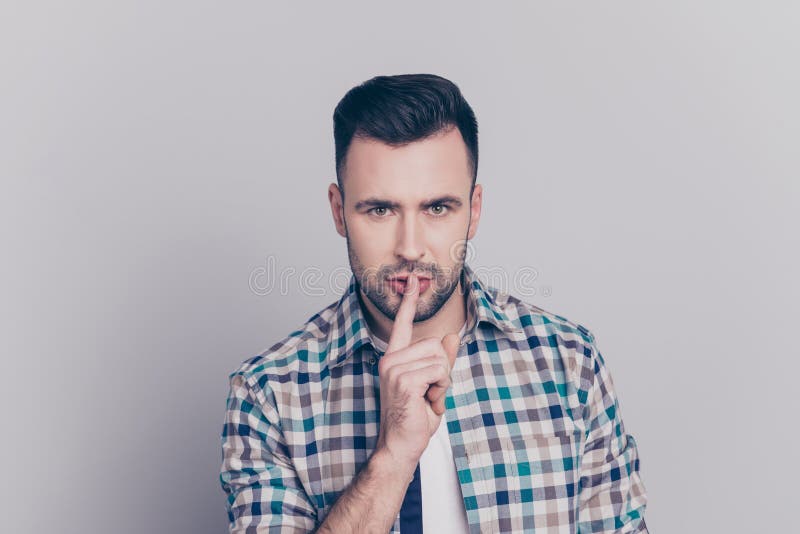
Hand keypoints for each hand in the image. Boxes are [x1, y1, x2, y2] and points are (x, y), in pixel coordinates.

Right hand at [374, 273, 459, 468]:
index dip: (408, 302)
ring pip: (439, 359)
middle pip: (435, 345)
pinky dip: (440, 389)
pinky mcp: (402, 379)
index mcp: (395, 358)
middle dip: (442, 371)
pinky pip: (438, 371)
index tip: (412, 281)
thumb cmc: (414, 418)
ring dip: (442, 383)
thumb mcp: (433, 385)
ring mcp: (394, 368)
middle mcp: (390, 359)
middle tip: (428, 394)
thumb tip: (451, 336)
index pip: (401, 324)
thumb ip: (441, 360)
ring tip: (426, 399)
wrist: (400, 445)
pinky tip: (426, 403)